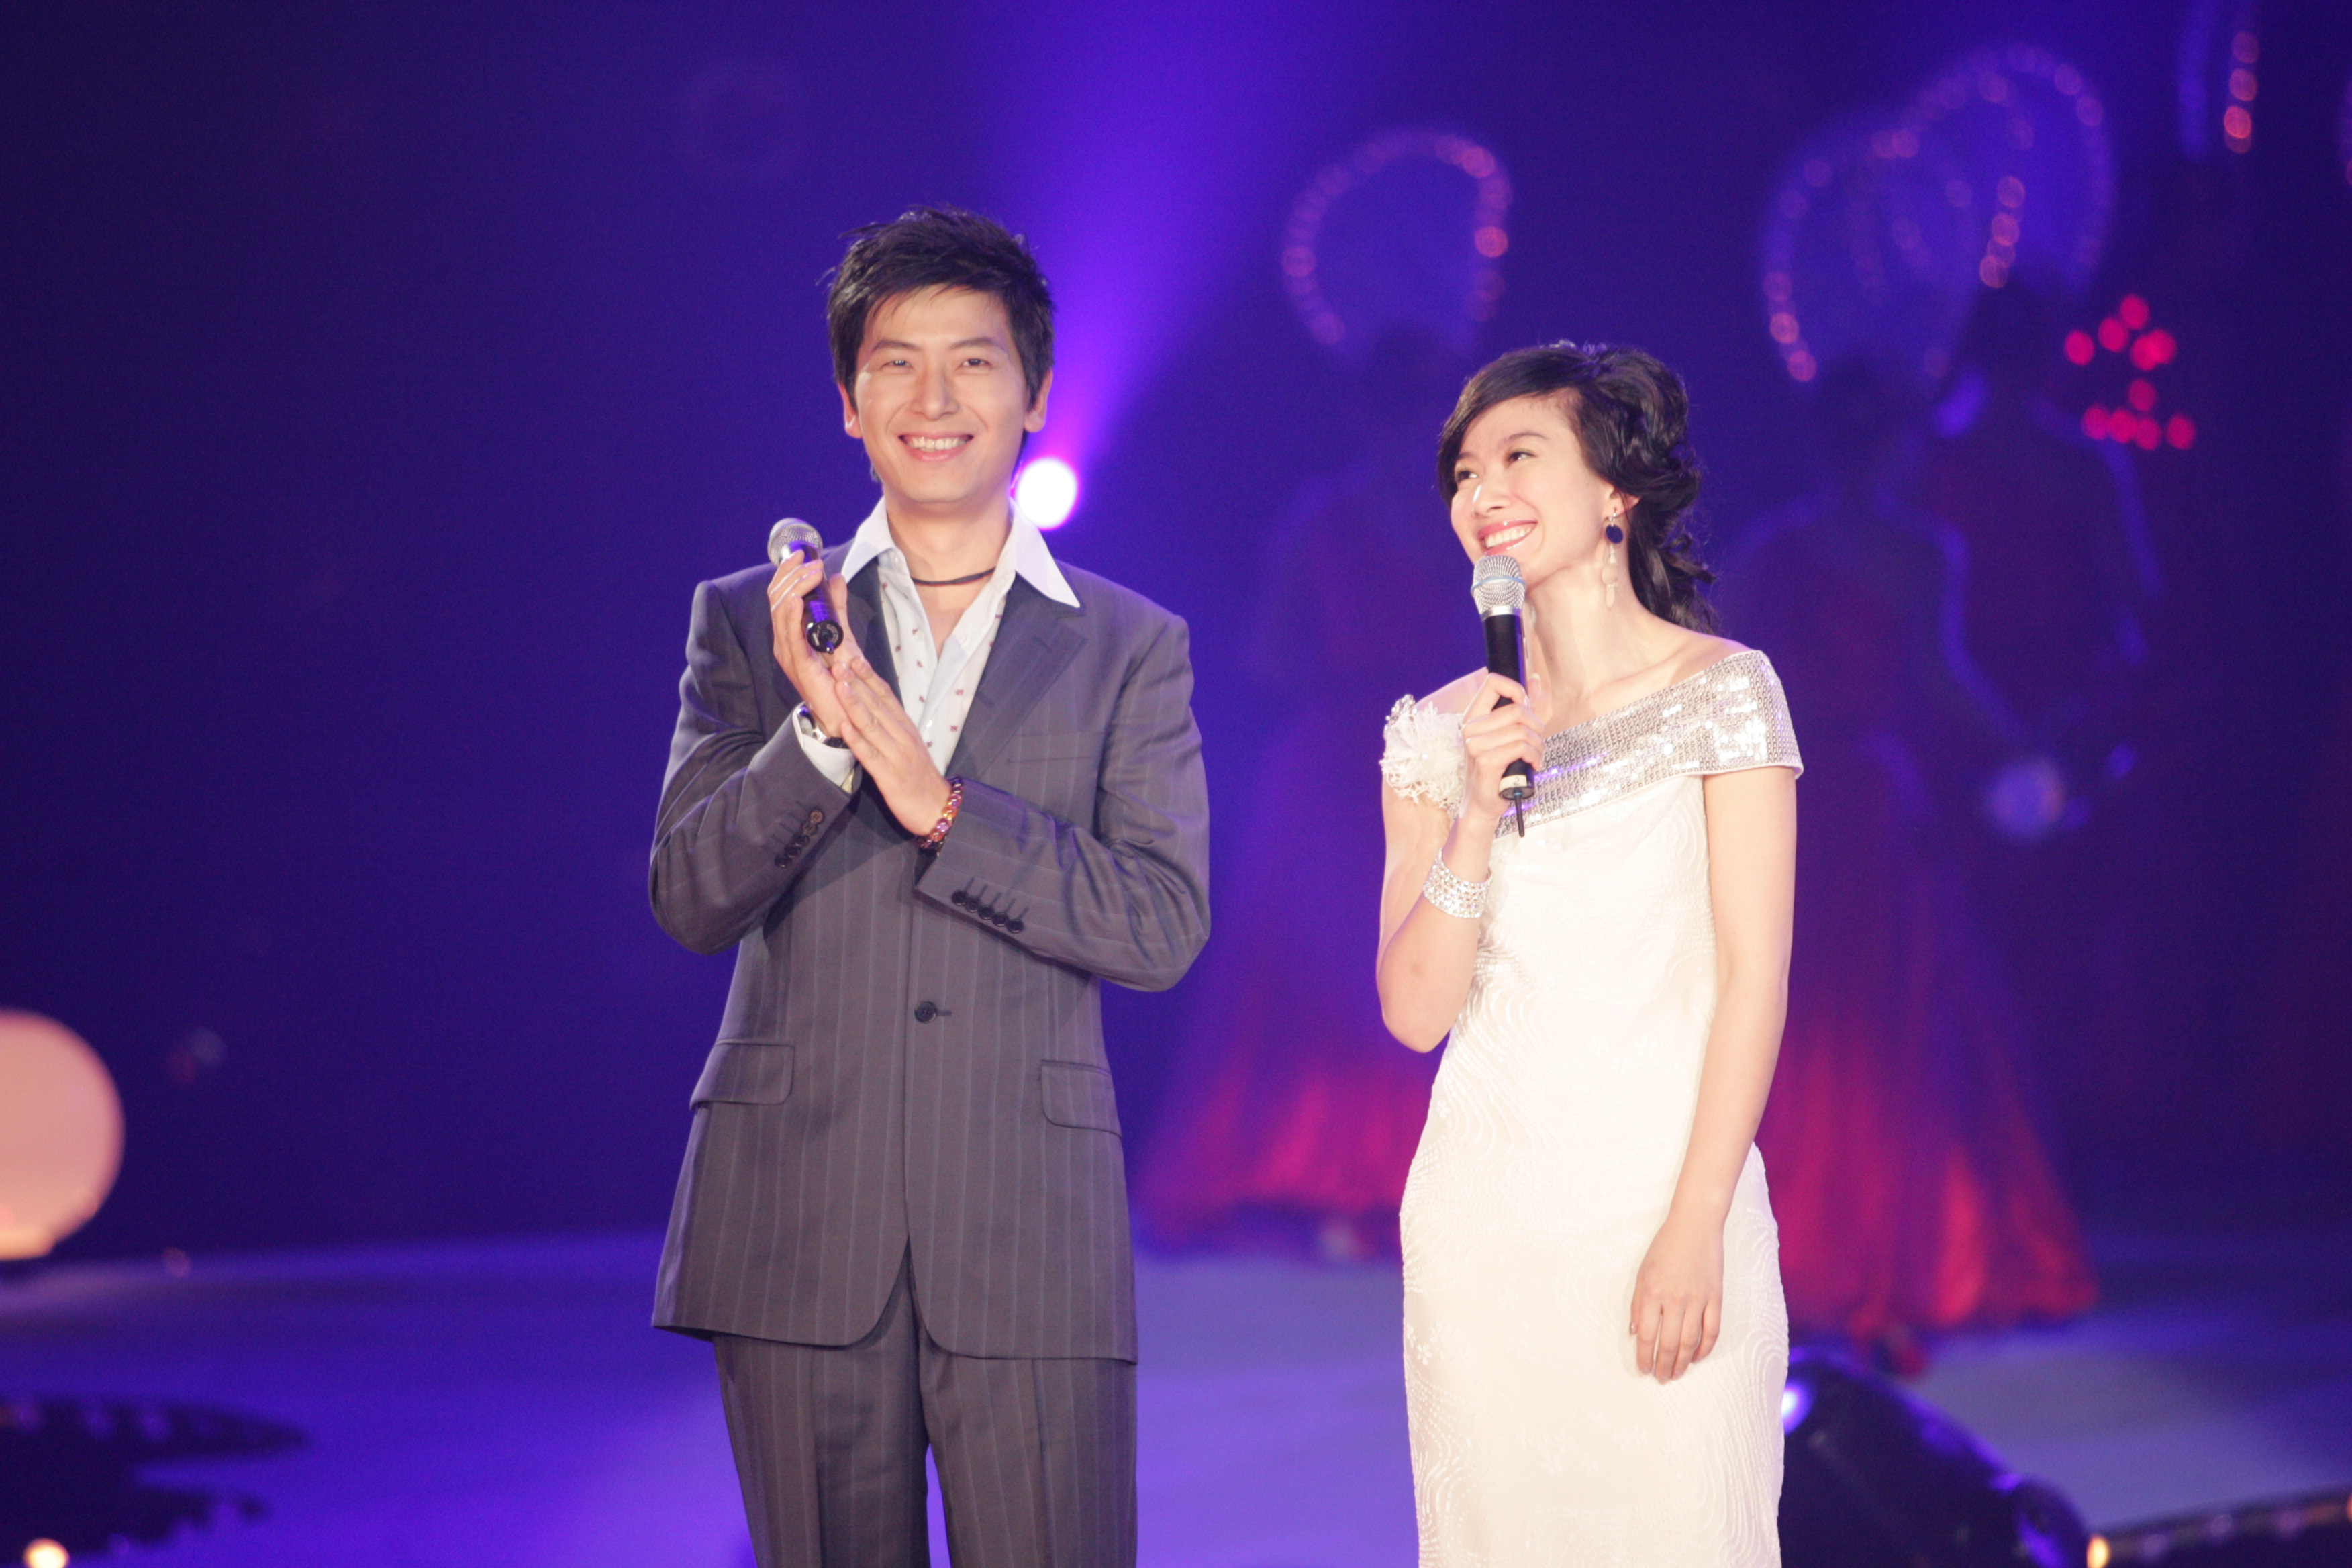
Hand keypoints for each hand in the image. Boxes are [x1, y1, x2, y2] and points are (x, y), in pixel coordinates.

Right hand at [766, 555, 860, 735]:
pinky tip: (797, 599)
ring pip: (780, 612)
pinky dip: (792, 614)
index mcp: (790, 633)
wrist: (844, 714)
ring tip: (812, 571)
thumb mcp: (842, 634)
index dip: (787, 572)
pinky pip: (790, 636)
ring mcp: (788, 654)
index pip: (779, 595)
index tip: (801, 553)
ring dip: (796, 587)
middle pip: (776, 598)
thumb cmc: (841, 679)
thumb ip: (837, 608)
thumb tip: (836, 577)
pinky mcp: (798, 665)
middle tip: (812, 560)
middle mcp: (783, 642)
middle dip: (792, 574)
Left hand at [831, 652, 953, 835]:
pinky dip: (857, 739)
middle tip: (839, 663)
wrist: (936, 806)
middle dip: (856, 683)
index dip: (869, 677)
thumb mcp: (908, 745)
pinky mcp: (889, 775)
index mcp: (906, 727)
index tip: (854, 658)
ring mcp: (896, 755)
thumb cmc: (918, 776)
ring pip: (872, 725)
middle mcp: (902, 736)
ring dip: (854, 704)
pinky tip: (844, 726)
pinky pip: (870, 754)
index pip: (886, 696)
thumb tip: (870, 707)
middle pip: (876, 705)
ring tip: (839, 686)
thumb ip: (890, 726)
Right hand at [1457, 672, 1546, 824]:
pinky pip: (1521, 747)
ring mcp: (1475, 745)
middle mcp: (1470, 728)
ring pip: (1522, 730)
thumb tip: (1535, 679)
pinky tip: (1533, 764)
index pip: (1493, 682)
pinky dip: (1534, 756)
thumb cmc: (1500, 770)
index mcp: (1474, 716)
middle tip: (1537, 741)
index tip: (1526, 708)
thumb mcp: (1515, 735)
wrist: (1484, 804)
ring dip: (1538, 745)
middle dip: (1537, 725)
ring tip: (1536, 755)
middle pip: (1517, 709)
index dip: (1517, 690)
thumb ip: (1528, 707)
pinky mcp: (1485, 761)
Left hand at [1629, 1210, 1722, 1383]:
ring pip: (1690, 1342)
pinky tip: (1696, 1357)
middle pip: (1668, 1343)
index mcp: (1653, 1292)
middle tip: (1660, 1378)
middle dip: (1663, 1366)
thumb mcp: (1643, 1272)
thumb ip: (1639, 1304)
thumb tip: (1636, 1332)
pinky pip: (1712, 1331)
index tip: (1643, 1369)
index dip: (1644, 1356)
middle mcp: (1675, 1299)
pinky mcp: (1716, 1298)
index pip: (1647, 1335)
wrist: (1695, 1226)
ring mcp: (1698, 1299)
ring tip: (1676, 1374)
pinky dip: (1705, 1348)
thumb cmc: (1665, 1247)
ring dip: (1682, 1362)